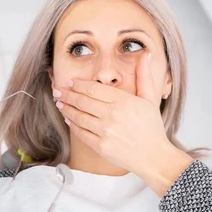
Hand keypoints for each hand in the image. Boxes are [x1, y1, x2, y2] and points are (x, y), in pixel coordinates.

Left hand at [55, 53, 191, 194]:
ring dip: (66, 108)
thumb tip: (145, 55)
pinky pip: (81, 133)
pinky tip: (68, 119)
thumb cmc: (152, 128)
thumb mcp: (150, 99)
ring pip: (79, 116)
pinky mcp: (100, 146)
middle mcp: (112, 115)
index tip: (70, 82)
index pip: (93, 89)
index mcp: (123, 101)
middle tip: (58, 91)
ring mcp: (105, 131)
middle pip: (82, 101)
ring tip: (59, 103)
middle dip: (67, 95)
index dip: (79, 85)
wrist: (153, 155)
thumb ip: (144, 76)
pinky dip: (73, 125)